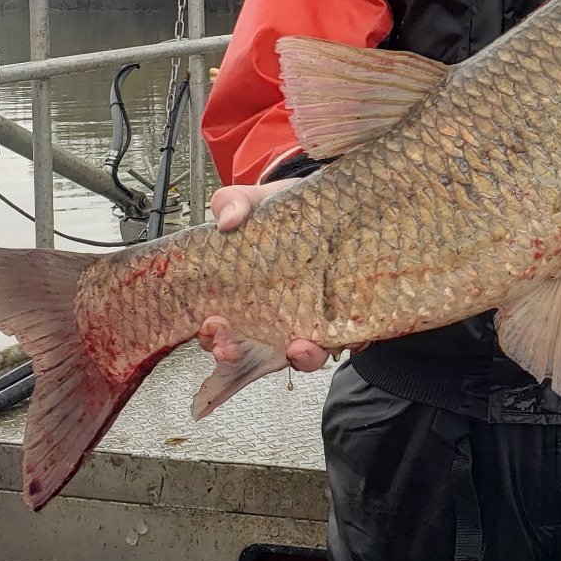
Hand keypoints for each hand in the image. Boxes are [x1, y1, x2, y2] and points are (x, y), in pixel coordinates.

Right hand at [202, 180, 330, 370]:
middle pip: (252, 354)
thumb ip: (233, 203)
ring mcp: (311, 322)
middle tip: (231, 350)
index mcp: (245, 298)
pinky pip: (349, 340)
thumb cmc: (287, 214)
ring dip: (300, 359)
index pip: (220, 331)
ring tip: (299, 348)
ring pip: (302, 355)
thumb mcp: (256, 202)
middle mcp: (276, 319)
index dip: (212, 338)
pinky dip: (349, 343)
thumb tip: (226, 220)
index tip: (210, 328)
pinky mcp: (347, 319)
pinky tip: (350, 336)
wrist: (336, 207)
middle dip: (238, 357)